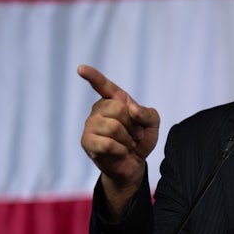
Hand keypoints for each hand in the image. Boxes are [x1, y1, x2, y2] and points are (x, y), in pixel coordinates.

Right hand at [78, 65, 159, 216]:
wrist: (135, 164)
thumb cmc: (140, 140)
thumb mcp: (152, 124)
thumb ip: (147, 112)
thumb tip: (131, 109)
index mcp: (114, 100)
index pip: (103, 85)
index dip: (93, 76)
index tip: (81, 69)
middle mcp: (99, 109)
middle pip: (118, 109)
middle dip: (133, 125)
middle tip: (135, 135)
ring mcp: (90, 125)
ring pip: (113, 127)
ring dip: (127, 139)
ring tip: (128, 144)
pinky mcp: (87, 142)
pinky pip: (107, 143)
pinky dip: (121, 150)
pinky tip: (121, 152)